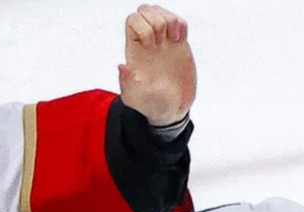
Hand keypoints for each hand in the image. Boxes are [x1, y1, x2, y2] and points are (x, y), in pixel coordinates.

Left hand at [119, 4, 195, 126]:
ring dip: (170, 20)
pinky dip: (181, 25)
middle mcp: (148, 42)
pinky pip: (178, 21)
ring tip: (174, 40)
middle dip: (157, 20)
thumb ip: (127, 83)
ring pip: (161, 12)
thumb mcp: (135, 98)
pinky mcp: (178, 45)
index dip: (143, 26)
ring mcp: (163, 42)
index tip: (152, 47)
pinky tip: (180, 41)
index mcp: (135, 50)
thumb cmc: (150, 105)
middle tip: (163, 41)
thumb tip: (123, 65)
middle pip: (145, 10)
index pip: (132, 20)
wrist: (171, 109)